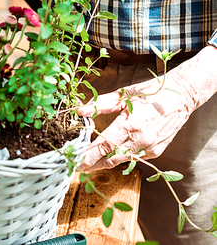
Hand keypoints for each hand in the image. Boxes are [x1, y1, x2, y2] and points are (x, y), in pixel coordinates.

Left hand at [77, 46, 216, 170]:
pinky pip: (133, 158)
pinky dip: (120, 157)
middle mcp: (140, 140)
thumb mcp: (123, 95)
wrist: (181, 97)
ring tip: (90, 163)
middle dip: (93, 164)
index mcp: (130, 125)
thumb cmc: (150, 93)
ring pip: (121, 160)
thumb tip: (81, 111)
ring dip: (105, 162)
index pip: (104, 146)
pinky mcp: (156, 151)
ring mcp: (150, 148)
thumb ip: (100, 105)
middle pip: (110, 158)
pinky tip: (110, 154)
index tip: (77, 162)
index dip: (89, 156)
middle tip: (78, 165)